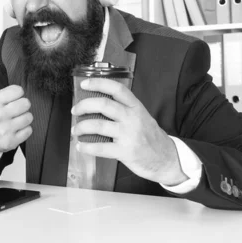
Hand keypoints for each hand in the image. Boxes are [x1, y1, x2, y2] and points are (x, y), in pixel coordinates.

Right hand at [0, 58, 32, 153]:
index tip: (7, 100)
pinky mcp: (10, 142)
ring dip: (23, 118)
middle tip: (10, 111)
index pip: (19, 90)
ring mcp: (3, 130)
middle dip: (21, 106)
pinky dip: (24, 130)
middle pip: (26, 103)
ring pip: (29, 117)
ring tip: (12, 121)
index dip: (15, 94)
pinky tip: (13, 130)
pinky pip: (29, 130)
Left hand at [71, 78, 187, 185]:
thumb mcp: (141, 116)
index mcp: (136, 107)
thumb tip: (96, 105)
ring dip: (81, 127)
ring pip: (98, 125)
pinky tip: (81, 146)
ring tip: (76, 130)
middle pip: (103, 104)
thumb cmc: (150, 137)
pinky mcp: (125, 151)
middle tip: (75, 110)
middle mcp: (132, 118)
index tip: (84, 84)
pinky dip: (86, 147)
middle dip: (84, 106)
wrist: (166, 158)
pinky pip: (100, 147)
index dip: (98, 83)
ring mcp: (128, 134)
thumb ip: (124, 109)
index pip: (116, 89)